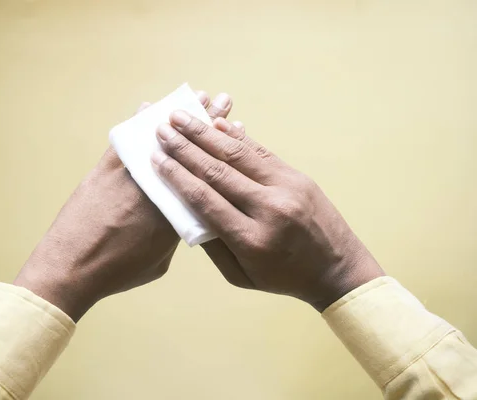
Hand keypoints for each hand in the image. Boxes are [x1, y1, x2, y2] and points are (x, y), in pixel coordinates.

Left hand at [14, 92, 233, 320]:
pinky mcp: (106, 168)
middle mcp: (157, 188)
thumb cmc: (116, 271)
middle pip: (190, 149)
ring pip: (162, 139)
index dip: (221, 150)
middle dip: (208, 122)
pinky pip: (127, 139)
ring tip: (197, 98)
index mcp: (176, 213)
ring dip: (181, 117)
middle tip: (223, 100)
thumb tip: (177, 215)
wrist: (71, 268)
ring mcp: (131, 174)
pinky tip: (150, 108)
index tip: (235, 129)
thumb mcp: (159, 261)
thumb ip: (173, 233)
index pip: (206, 176)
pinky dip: (138, 122)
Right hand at [151, 111, 384, 310]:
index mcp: (251, 239)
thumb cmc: (283, 277)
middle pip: (218, 171)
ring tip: (181, 117)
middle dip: (185, 148)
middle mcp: (269, 209)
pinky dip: (236, 137)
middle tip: (161, 129)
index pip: (205, 199)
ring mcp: (287, 188)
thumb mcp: (241, 276)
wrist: (337, 269)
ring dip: (206, 133)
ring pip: (238, 154)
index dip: (177, 176)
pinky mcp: (297, 177)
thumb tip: (186, 208)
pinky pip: (261, 152)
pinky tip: (216, 123)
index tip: (156, 158)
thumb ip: (213, 243)